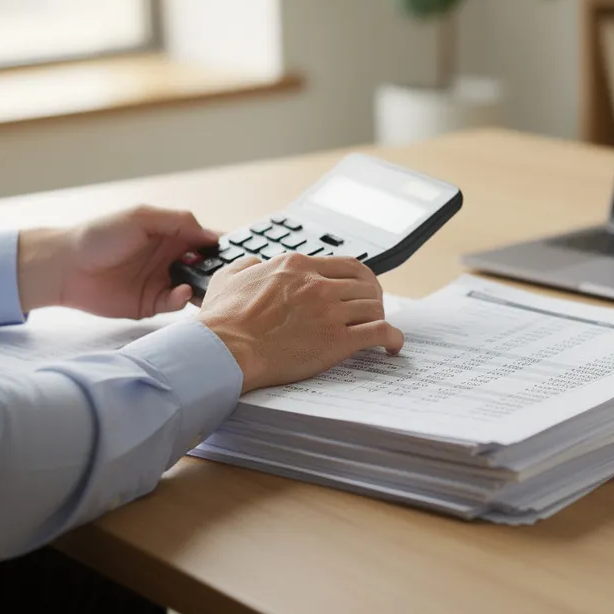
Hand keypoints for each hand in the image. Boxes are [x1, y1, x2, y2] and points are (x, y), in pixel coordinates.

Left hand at [18, 206, 218, 317]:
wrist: (64, 268)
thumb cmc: (98, 236)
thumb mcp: (141, 217)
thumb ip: (177, 221)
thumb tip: (209, 234)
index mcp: (169, 235)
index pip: (204, 239)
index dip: (222, 245)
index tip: (240, 251)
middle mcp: (168, 258)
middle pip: (205, 266)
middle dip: (219, 270)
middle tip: (232, 274)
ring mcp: (160, 282)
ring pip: (194, 287)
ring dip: (204, 287)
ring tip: (212, 286)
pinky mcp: (150, 304)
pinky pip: (175, 304)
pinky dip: (182, 299)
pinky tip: (181, 292)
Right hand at [199, 254, 404, 393]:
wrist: (222, 350)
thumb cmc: (221, 320)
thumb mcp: (228, 278)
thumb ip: (246, 265)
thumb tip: (255, 263)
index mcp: (296, 266)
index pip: (345, 264)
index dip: (359, 278)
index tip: (359, 290)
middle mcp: (317, 284)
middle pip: (365, 283)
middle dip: (374, 296)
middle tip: (372, 308)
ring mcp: (329, 311)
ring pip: (375, 305)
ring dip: (380, 316)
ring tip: (378, 327)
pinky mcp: (336, 340)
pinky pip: (379, 332)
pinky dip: (392, 337)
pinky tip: (392, 345)